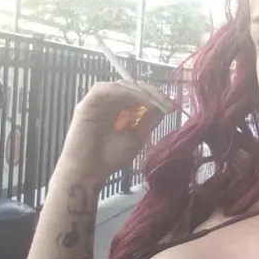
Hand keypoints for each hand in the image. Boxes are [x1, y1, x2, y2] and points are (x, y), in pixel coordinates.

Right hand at [58, 81, 173, 181]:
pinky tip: (137, 99)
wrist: (89, 173)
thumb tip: (162, 106)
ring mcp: (97, 102)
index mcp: (120, 109)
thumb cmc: (111, 159)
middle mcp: (109, 103)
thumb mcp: (137, 137)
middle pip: (131, 87)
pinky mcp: (86, 104)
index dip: (155, 96)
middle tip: (165, 102)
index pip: (139, 94)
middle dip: (150, 92)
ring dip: (138, 91)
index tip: (171, 106)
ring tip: (153, 102)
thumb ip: (148, 120)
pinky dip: (122, 91)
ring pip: (120, 86)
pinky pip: (104, 90)